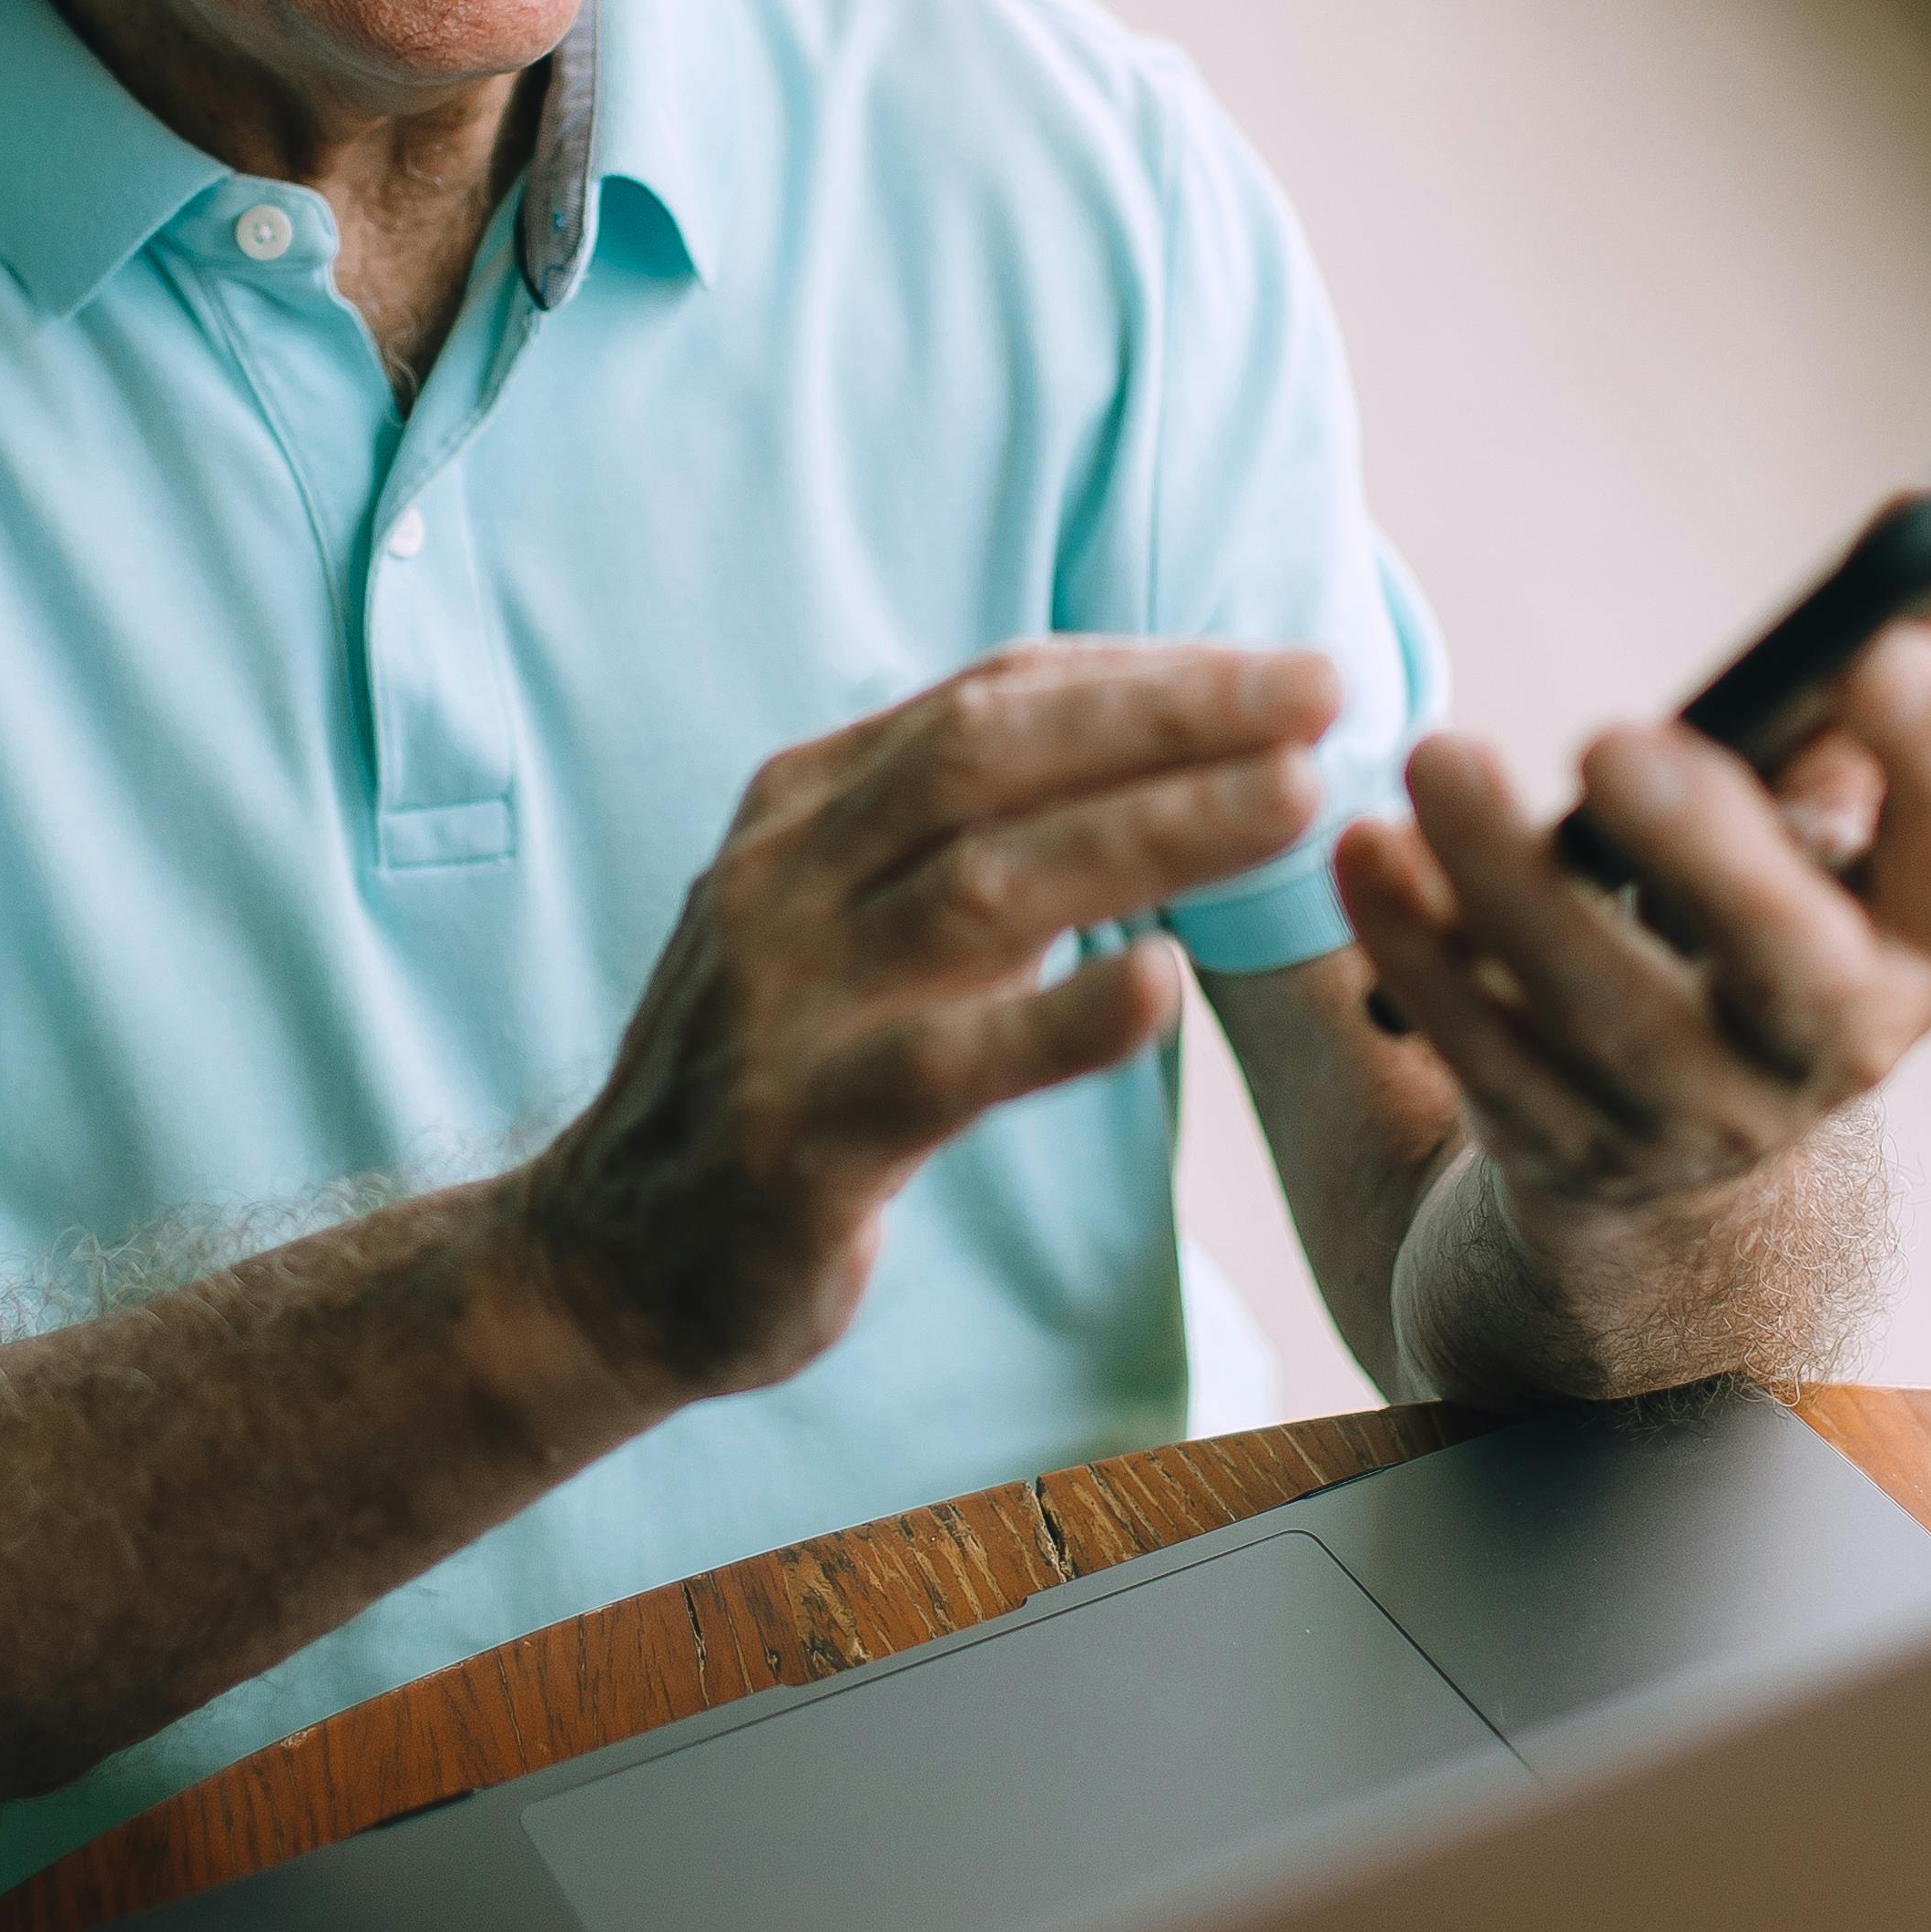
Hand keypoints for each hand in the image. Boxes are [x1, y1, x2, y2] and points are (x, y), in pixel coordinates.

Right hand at [514, 640, 1339, 1402]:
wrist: (607, 1261)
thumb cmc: (782, 1075)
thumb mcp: (850, 920)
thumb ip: (966, 842)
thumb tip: (1161, 757)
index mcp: (806, 805)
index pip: (993, 698)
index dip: (1149, 673)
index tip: (1288, 670)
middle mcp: (787, 877)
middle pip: (991, 754)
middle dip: (1169, 713)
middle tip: (1323, 690)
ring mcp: (787, 1002)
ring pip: (985, 884)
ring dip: (1153, 830)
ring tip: (1296, 800)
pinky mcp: (803, 1136)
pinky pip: (943, 1065)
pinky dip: (1055, 1021)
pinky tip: (1160, 987)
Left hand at [1334, 618, 1930, 1214]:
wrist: (1671, 1123)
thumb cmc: (1762, 896)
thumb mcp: (1828, 796)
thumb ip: (1870, 664)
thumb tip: (1923, 516)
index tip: (1878, 649)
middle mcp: (1836, 1043)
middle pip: (1792, 963)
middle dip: (1705, 848)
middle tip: (1608, 737)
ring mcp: (1699, 1115)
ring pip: (1607, 1013)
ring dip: (1510, 884)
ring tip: (1434, 756)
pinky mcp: (1567, 1144)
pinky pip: (1484, 1051)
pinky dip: (1419, 949)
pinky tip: (1366, 850)